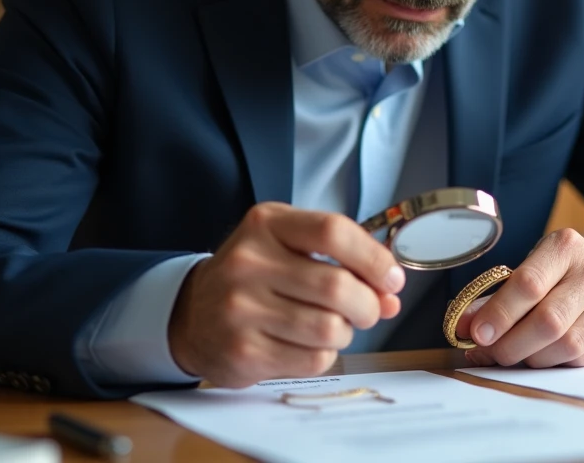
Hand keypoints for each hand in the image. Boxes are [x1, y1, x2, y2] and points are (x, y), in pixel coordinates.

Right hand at [167, 202, 405, 387]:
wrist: (192, 313)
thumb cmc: (254, 275)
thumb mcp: (290, 246)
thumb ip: (343, 261)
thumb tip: (390, 296)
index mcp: (266, 224)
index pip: (333, 232)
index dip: (374, 259)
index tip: (392, 279)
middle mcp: (249, 262)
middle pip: (337, 286)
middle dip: (367, 304)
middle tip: (367, 310)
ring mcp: (241, 309)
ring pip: (330, 328)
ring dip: (345, 332)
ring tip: (332, 326)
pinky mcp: (242, 352)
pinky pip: (313, 359)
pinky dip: (324, 355)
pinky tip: (306, 344)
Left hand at [457, 230, 583, 367]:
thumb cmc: (556, 274)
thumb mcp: (528, 270)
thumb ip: (493, 297)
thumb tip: (461, 325)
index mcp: (565, 247)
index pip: (529, 283)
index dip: (500, 313)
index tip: (477, 333)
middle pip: (548, 320)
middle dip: (511, 344)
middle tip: (489, 352)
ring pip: (566, 344)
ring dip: (531, 358)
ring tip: (512, 355)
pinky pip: (580, 359)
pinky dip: (552, 364)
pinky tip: (537, 357)